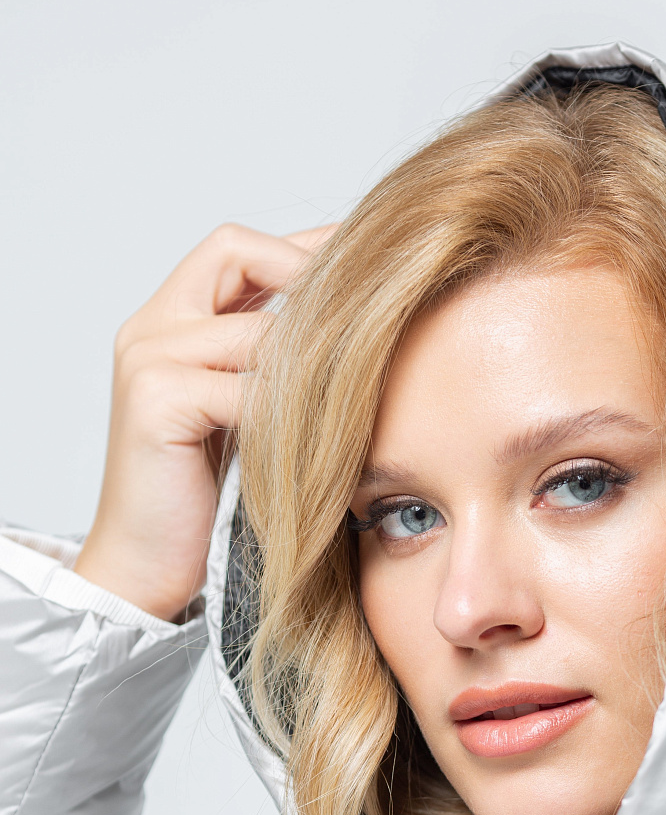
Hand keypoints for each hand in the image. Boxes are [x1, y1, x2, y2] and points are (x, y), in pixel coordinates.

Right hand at [75, 223, 333, 622]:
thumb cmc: (204, 499)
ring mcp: (148, 361)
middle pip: (237, 253)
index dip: (304, 246)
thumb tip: (351, 319)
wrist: (144, 568)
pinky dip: (291, 412)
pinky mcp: (156, 402)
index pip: (238, 248)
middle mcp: (150, 328)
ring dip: (316, 359)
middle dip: (308, 274)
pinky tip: (324, 437)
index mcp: (167, 321)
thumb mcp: (244, 412)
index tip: (370, 255)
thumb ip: (271, 363)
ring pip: (258, 329)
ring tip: (365, 380)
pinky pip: (249, 388)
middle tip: (372, 302)